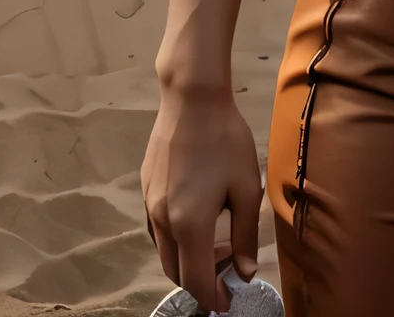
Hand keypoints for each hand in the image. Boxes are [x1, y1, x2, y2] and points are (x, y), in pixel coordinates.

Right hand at [142, 84, 262, 313]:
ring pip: (164, 250)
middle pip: (175, 272)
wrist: (192, 98)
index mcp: (189, 225)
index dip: (213, 298)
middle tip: (225, 272)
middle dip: (199, 281)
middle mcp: (162, 220)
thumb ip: (245, 236)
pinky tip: (196, 215)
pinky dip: (175, 236)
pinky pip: (157, 226)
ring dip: (185, 259)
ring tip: (213, 243)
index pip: (196, 282)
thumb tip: (245, 271)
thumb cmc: (225, 140)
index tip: (228, 302)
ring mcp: (150, 202)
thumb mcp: (247, 188)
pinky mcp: (146, 185)